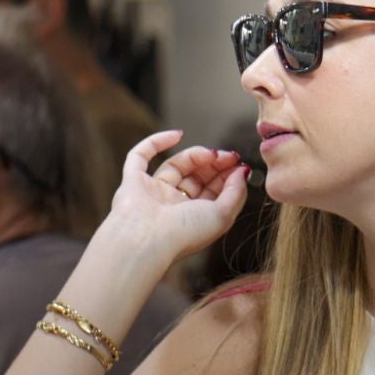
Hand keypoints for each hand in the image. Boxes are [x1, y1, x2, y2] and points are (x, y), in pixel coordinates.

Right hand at [104, 129, 249, 268]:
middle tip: (229, 155)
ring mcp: (152, 193)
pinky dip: (156, 142)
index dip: (227, 176)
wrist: (147, 240)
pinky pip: (140, 156)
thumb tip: (242, 171)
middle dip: (214, 164)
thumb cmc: (185, 234)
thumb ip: (236, 192)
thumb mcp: (222, 215)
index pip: (212, 192)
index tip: (240, 164)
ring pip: (175, 165)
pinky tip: (177, 134)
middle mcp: (173, 206)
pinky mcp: (132, 181)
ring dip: (195, 155)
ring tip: (210, 153)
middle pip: (196, 177)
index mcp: (193, 218)